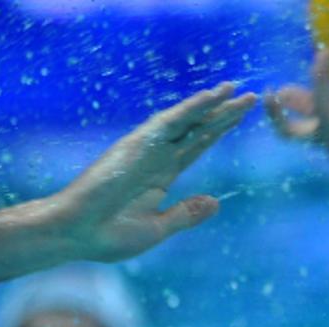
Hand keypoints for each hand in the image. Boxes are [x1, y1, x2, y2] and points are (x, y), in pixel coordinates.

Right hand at [51, 82, 256, 261]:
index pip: (197, 145)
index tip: (240, 116)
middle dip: (224, 113)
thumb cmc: (109, 235)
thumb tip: (216, 202)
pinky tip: (211, 97)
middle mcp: (157, 157)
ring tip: (236, 89)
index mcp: (162, 175)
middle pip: (198, 129)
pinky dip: (190, 109)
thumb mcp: (158, 228)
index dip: (218, 130)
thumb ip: (186, 214)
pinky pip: (168, 123)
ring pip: (187, 121)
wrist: (77, 235)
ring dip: (212, 105)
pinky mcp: (137, 146)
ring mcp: (147, 149)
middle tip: (251, 96)